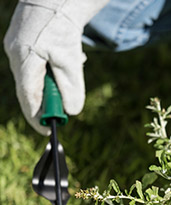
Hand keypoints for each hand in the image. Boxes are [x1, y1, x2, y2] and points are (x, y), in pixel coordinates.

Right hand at [4, 0, 108, 134]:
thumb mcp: (70, 60)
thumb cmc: (62, 26)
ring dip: (55, 79)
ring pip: (36, 76)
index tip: (47, 131)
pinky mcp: (24, 43)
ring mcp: (17, 48)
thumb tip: (72, 111)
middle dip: (49, 99)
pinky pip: (38, 64)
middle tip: (64, 107)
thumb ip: (71, 87)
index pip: (28, 98)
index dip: (37, 117)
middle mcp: (16, 56)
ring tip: (71, 66)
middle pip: (31, 89)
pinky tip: (67, 57)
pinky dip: (53, 68)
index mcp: (24, 60)